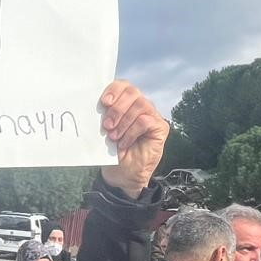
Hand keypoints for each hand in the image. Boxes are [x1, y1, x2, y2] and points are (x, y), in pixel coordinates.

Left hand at [98, 80, 169, 196]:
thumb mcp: (105, 131)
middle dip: (117, 108)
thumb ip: (105, 115)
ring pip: (140, 104)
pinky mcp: (160, 127)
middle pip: (132, 92)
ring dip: (124, 121)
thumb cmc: (113, 152)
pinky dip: (132, 132)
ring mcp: (152, 116)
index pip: (123, 85)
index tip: (104, 102)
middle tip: (107, 126)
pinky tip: (124, 143)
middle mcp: (141, 106)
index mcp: (126, 103)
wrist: (122, 175)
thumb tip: (99, 104)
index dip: (114, 90)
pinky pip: (145, 121)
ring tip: (114, 137)